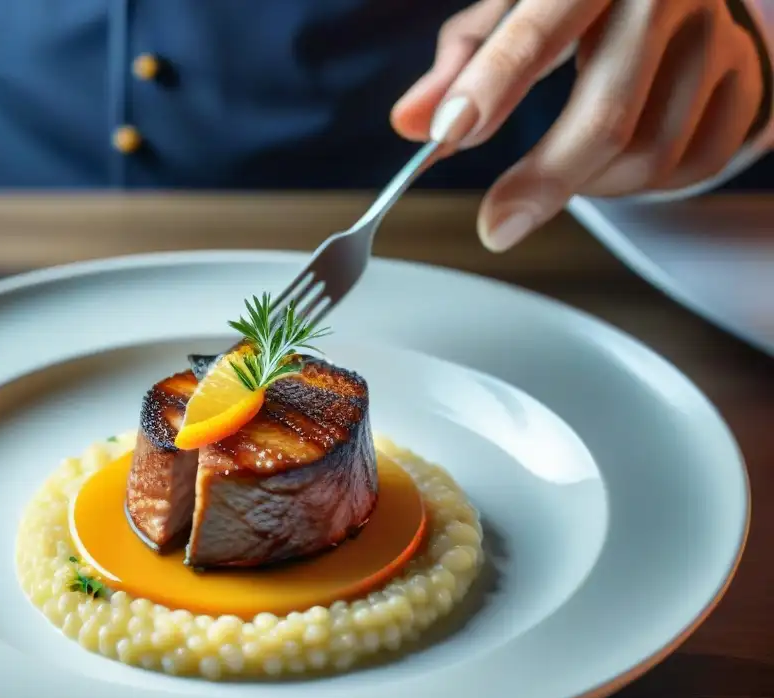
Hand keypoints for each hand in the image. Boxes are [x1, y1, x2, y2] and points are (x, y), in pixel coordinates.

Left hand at [391, 0, 766, 251]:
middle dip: (543, 181)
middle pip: (607, 115)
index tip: (448, 136)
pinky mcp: (747, 85)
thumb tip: (409, 122)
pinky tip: (612, 164)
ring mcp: (717, 41)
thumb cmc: (583, 5)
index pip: (538, 28)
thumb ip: (460, 64)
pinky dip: (638, 186)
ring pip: (647, 155)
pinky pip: (688, 169)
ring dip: (588, 186)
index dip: (492, 85)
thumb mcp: (514, 13)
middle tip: (496, 224)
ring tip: (559, 169)